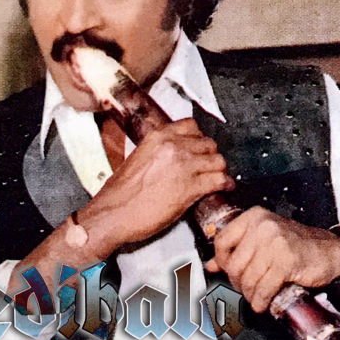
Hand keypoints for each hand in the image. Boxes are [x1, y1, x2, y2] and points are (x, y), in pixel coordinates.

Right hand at [82, 118, 234, 248]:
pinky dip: (225, 184)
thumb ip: (158, 152)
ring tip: (218, 177)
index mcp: (158, 137)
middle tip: (208, 166)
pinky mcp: (191, 187)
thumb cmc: (120, 193)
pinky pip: (219, 180)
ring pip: (217, 160)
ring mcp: (184, 166)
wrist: (113, 213)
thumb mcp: (137, 159)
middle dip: (210, 156)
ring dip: (219, 170)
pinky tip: (225, 187)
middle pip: (208, 143)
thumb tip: (172, 157)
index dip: (198, 139)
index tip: (199, 148)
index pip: (191, 126)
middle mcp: (173, 146)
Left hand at [204, 207, 339, 313]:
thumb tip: (211, 264)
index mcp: (254, 217)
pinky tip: (263, 303)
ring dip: (250, 295)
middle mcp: (263, 226)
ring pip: (248, 278)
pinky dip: (261, 300)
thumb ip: (237, 250)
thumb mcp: (264, 241)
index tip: (228, 272)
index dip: (221, 261)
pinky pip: (263, 287)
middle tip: (246, 289)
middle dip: (237, 283)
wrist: (331, 252)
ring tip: (256, 298)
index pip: (222, 241)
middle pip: (234, 263)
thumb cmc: (297, 245)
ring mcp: (275, 243)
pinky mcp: (286, 261)